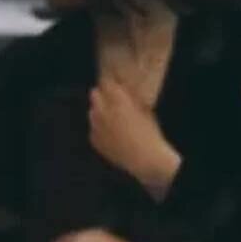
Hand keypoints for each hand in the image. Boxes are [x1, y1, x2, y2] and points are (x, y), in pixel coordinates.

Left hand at [88, 79, 180, 198]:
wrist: (144, 159)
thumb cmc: (149, 133)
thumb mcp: (144, 110)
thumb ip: (131, 99)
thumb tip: (124, 92)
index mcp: (118, 100)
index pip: (107, 83)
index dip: (110, 83)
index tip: (113, 84)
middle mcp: (103, 111)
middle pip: (94, 94)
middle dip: (101, 95)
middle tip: (109, 99)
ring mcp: (96, 126)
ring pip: (92, 112)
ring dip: (98, 112)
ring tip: (110, 118)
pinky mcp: (94, 140)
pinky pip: (93, 129)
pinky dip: (98, 129)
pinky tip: (109, 134)